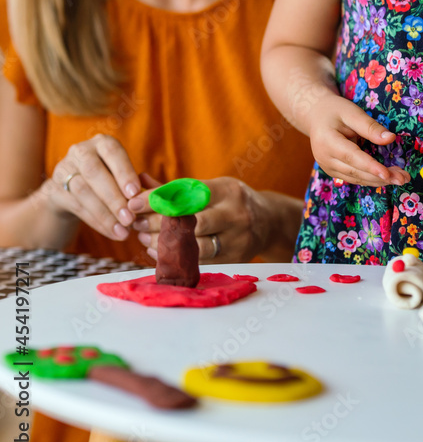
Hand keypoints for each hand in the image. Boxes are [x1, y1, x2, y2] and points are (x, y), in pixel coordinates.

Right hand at [42, 135, 142, 240]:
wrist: (72, 191)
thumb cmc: (108, 180)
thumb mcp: (120, 175)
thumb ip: (132, 184)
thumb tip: (147, 201)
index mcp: (102, 143)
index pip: (112, 152)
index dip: (124, 172)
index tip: (135, 193)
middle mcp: (81, 152)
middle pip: (94, 172)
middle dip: (113, 198)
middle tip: (130, 218)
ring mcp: (64, 169)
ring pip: (83, 191)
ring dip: (105, 214)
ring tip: (123, 230)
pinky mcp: (53, 189)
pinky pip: (75, 206)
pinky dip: (96, 221)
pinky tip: (111, 232)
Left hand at [128, 175, 287, 262]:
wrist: (269, 223)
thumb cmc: (231, 202)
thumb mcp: (211, 188)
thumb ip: (176, 188)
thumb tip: (139, 180)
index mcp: (226, 190)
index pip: (187, 192)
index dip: (157, 199)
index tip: (134, 203)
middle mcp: (234, 213)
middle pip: (190, 220)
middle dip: (158, 222)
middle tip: (136, 223)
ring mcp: (237, 238)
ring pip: (194, 245)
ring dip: (164, 243)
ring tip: (145, 238)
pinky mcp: (235, 259)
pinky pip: (200, 262)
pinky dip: (176, 257)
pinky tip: (160, 252)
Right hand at [308, 94, 408, 187]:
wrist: (316, 115)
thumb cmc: (334, 110)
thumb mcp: (352, 112)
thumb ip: (370, 127)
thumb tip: (390, 138)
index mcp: (327, 141)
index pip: (352, 157)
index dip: (370, 167)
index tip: (388, 174)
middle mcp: (325, 158)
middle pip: (356, 172)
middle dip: (381, 177)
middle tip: (403, 178)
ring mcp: (328, 167)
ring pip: (356, 178)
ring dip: (379, 181)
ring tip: (400, 179)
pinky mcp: (333, 171)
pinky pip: (354, 178)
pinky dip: (370, 179)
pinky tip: (386, 178)